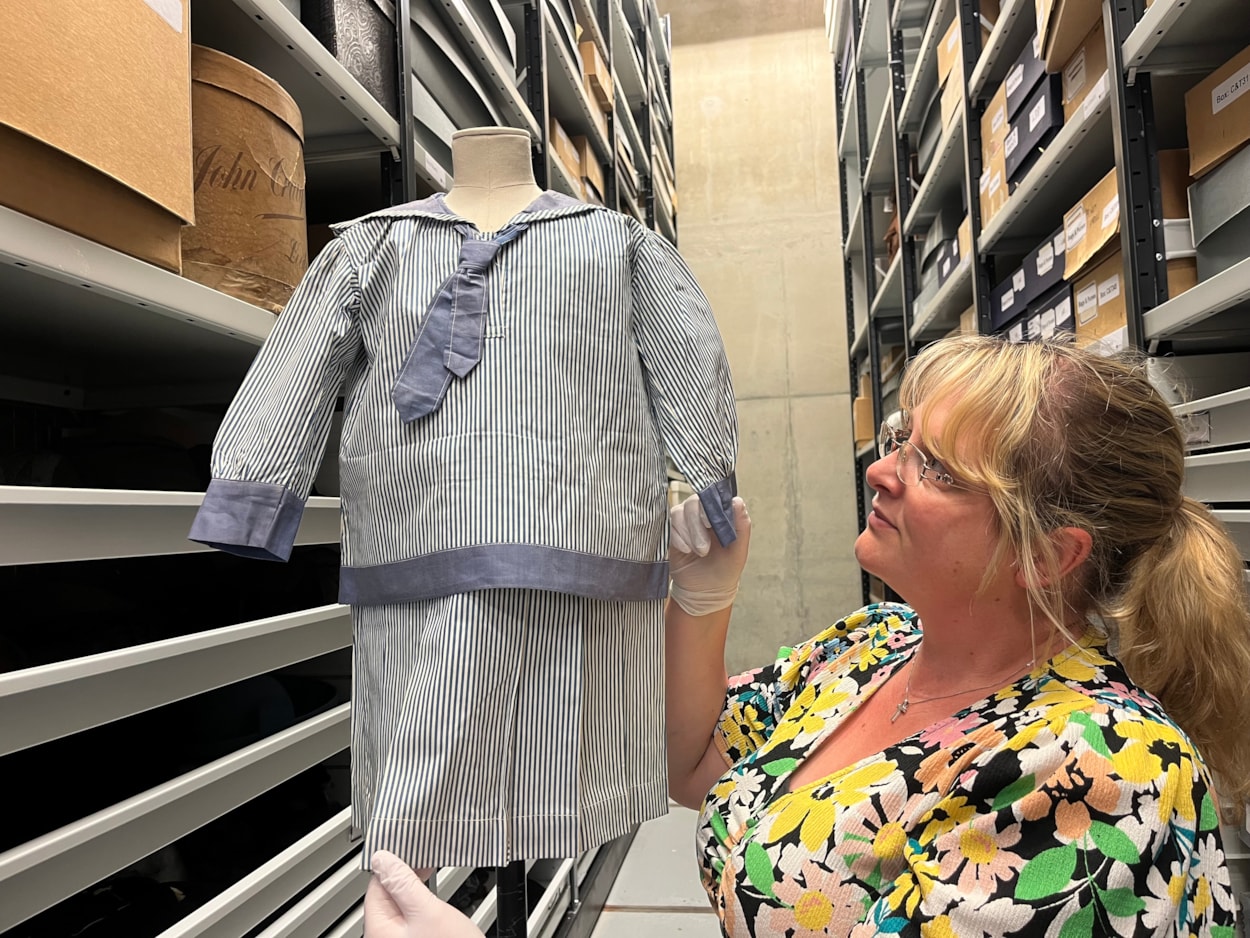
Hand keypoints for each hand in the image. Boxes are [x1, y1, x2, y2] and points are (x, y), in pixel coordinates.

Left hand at [364, 850, 484, 937]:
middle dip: (404, 875)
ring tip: (429, 872)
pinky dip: (422, 907)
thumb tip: (383, 859)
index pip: (377, 885)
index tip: (409, 848)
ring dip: (414, 890)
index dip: (392, 862)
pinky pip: (412, 922)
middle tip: (423, 857)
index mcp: (379, 929)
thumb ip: (404, 884)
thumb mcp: (428, 912)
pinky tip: (433, 901)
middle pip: (387, 898)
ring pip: (401, 910)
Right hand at [668, 494, 750, 615]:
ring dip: (688, 532)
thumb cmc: (724, 571)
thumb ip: (741, 526)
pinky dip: (677, 537)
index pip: (713, 497)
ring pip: (679, 512)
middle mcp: (702, 515)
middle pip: (693, 502)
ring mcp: (686, 522)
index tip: (711, 523)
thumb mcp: (738, 551)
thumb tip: (737, 501)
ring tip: (698, 551)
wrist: (704, 592)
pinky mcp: (672, 533)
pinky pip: (669, 525)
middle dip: (697, 525)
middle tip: (704, 548)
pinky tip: (686, 551)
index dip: (710, 506)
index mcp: (720, 516)